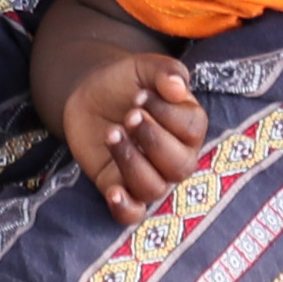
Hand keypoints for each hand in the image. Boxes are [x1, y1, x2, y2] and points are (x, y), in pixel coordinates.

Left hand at [58, 46, 206, 223]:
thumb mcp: (144, 67)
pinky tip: (113, 191)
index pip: (193, 129)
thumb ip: (165, 71)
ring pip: (154, 188)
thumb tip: (179, 88)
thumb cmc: (125, 81)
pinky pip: (132, 214)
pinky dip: (125, 207)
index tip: (140, 95)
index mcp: (188, 126)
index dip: (167, 113)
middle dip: (152, 139)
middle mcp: (176, 157)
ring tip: (112, 133)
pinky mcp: (121, 188)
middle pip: (180, 165)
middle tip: (129, 115)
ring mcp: (150, 175)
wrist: (89, 93)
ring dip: (131, 161)